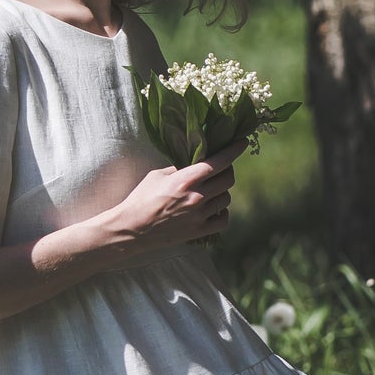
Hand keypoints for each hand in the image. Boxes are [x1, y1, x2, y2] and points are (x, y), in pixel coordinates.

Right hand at [107, 136, 244, 252]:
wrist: (132, 229)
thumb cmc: (141, 198)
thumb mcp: (158, 175)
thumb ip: (180, 169)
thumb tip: (196, 162)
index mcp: (186, 179)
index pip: (219, 162)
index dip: (234, 150)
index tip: (242, 142)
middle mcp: (197, 197)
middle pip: (228, 179)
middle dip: (227, 171)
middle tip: (221, 169)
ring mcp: (200, 215)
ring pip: (226, 199)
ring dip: (222, 192)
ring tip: (211, 191)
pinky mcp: (199, 231)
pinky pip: (224, 220)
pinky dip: (222, 213)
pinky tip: (213, 209)